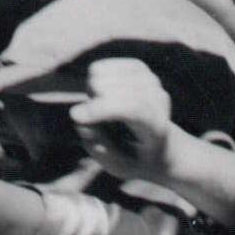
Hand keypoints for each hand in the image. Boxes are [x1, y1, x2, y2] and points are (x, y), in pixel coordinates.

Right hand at [70, 56, 187, 186]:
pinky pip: (98, 68)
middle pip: (106, 89)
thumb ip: (97, 147)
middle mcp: (156, 98)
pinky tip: (106, 96)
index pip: (131, 108)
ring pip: (98, 76)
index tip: (75, 116)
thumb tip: (78, 117)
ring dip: (92, 95)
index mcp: (155, 128)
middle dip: (91, 106)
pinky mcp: (137, 67)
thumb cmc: (133, 159)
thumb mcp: (117, 167)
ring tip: (105, 111)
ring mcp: (149, 79)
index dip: (101, 109)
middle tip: (101, 123)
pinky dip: (94, 82)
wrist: (159, 145)